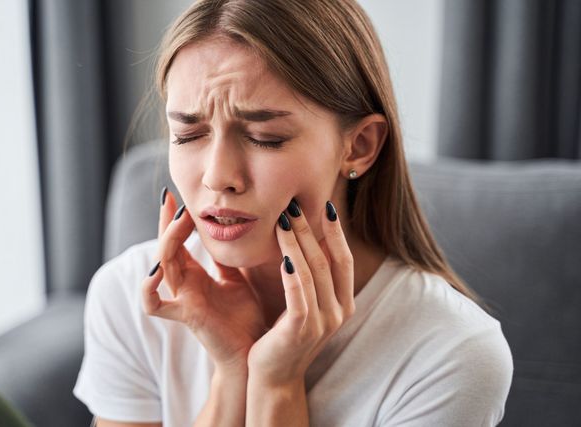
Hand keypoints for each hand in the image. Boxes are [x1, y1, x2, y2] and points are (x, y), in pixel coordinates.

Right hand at [141, 189, 266, 369]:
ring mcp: (181, 299)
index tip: (175, 194)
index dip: (174, 219)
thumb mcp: (237, 278)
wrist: (252, 352)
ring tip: (178, 221)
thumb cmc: (244, 318)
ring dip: (167, 241)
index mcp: (195, 275)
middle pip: (165, 247)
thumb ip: (227, 258)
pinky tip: (156, 270)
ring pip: (161, 265)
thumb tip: (231, 228)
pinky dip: (148, 289)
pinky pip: (154, 304)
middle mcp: (183, 285)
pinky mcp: (185, 315)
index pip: (177, 241)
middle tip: (173, 200)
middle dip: (167, 223)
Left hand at [247, 198, 354, 385]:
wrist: (274, 377)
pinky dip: (292, 272)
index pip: (344, 260)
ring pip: (312, 272)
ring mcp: (323, 322)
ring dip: (297, 243)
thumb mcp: (305, 306)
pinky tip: (282, 255)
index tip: (326, 206)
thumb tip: (303, 241)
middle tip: (295, 205)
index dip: (336, 232)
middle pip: (327, 260)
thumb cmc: (285, 337)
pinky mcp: (301, 329)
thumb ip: (310, 279)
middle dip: (311, 230)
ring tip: (283, 220)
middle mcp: (339, 312)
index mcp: (344, 303)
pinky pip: (298, 293)